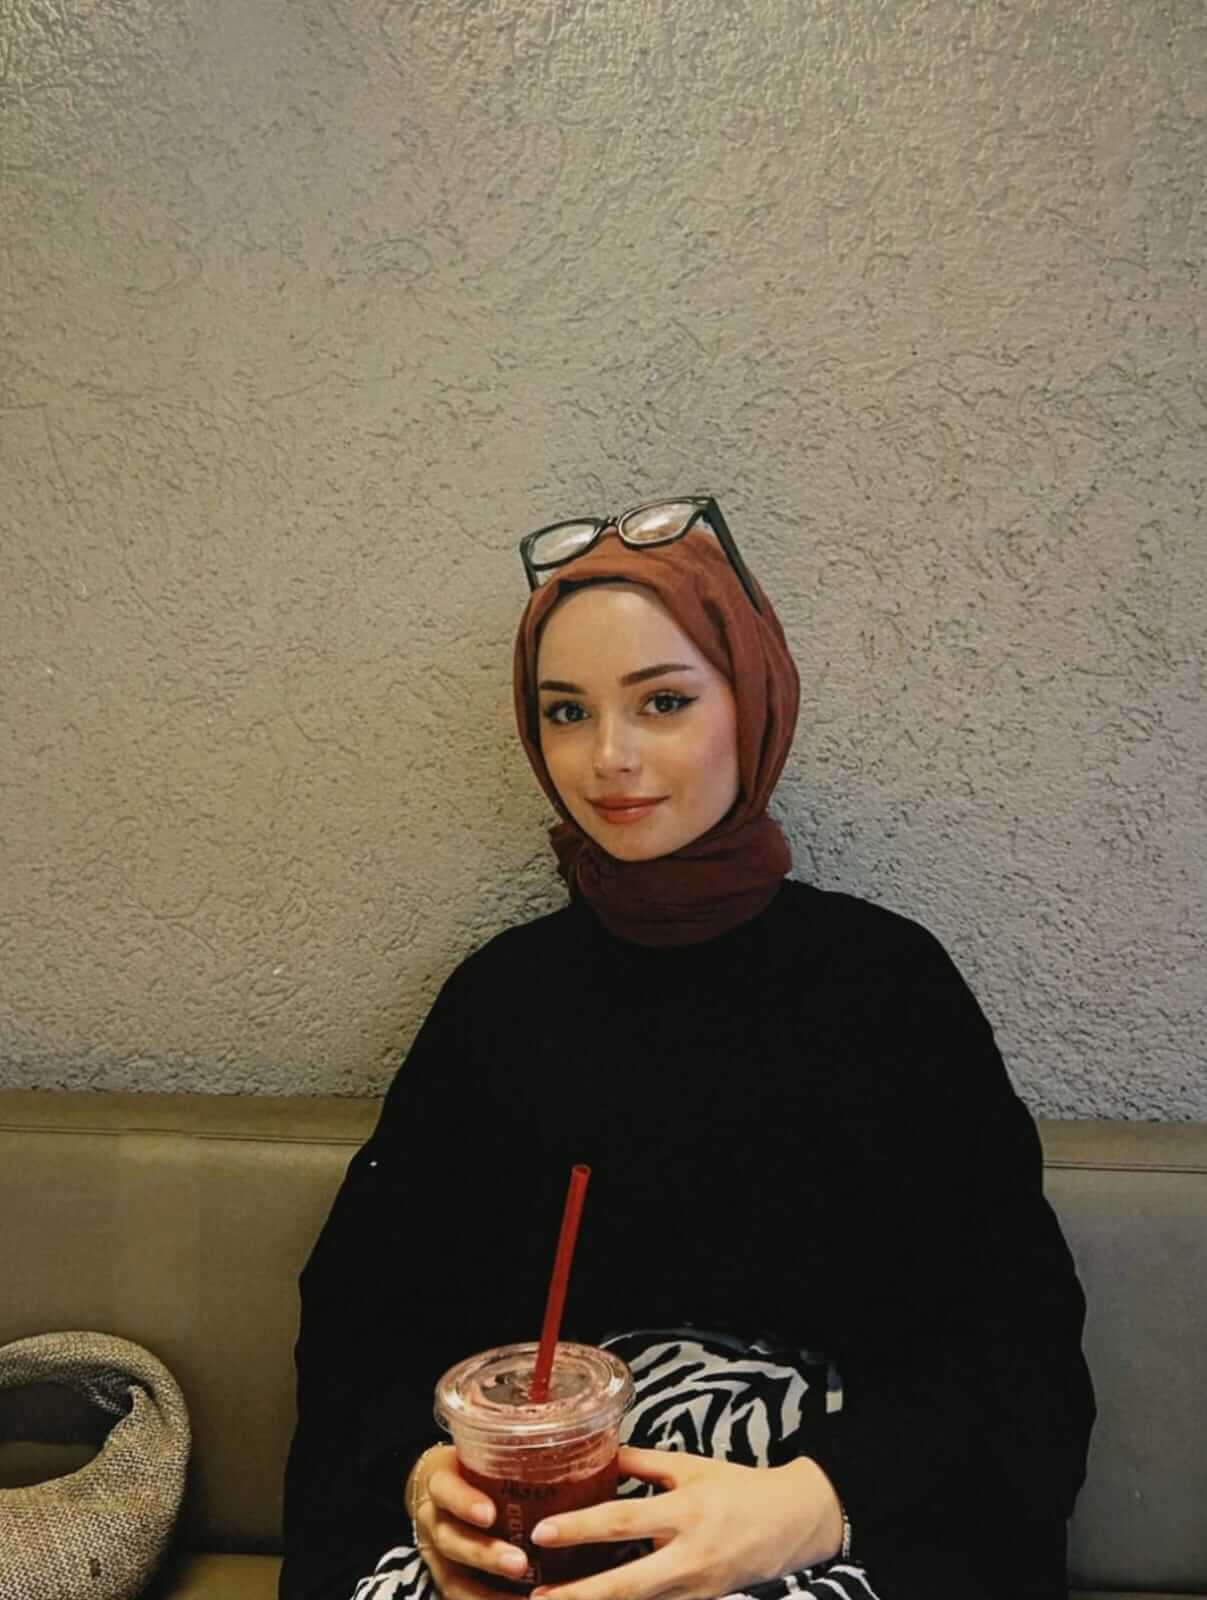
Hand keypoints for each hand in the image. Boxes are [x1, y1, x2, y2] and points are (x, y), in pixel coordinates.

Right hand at [408, 1445, 531, 1598]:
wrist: (437, 1490)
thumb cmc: (472, 1465)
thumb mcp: (479, 1452)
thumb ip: (511, 1454)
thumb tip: (569, 1440)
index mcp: (440, 1482)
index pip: (445, 1489)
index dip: (464, 1502)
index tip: (490, 1513)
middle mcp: (433, 1521)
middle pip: (451, 1541)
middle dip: (485, 1555)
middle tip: (520, 1563)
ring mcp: (437, 1556)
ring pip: (455, 1580)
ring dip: (489, 1594)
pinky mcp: (447, 1579)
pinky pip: (461, 1598)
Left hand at [528, 1446, 843, 1599]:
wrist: (791, 1524)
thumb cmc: (736, 1488)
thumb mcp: (690, 1467)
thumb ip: (642, 1464)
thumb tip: (595, 1452)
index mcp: (684, 1511)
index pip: (623, 1519)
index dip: (580, 1527)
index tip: (541, 1532)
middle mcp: (688, 1557)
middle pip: (625, 1584)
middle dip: (578, 1595)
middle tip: (535, 1596)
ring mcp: (695, 1590)